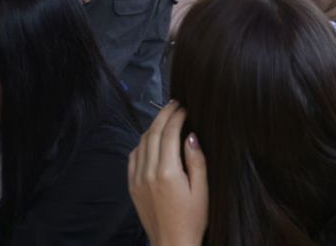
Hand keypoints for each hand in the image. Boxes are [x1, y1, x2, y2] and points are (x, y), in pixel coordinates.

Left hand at [128, 101, 207, 245]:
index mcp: (167, 172)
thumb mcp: (202, 190)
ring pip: (142, 142)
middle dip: (164, 114)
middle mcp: (149, 172)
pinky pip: (134, 156)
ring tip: (165, 117)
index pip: (170, 133)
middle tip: (174, 103)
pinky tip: (151, 140)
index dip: (177, 116)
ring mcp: (137, 179)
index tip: (184, 107)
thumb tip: (190, 135)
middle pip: (154, 132)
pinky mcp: (132, 186)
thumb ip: (196, 160)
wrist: (172, 244)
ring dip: (153, 126)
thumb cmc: (191, 220)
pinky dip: (142, 143)